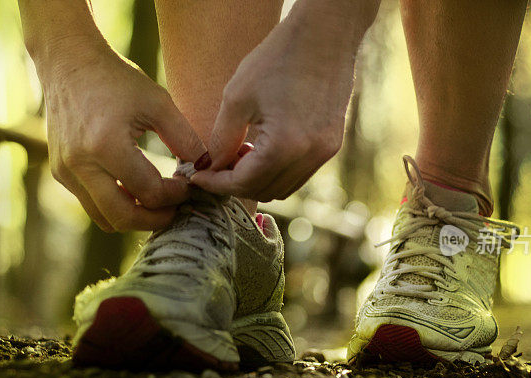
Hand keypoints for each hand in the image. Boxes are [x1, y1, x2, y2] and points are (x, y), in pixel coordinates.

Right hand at [40, 41, 204, 230]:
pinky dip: (116, 206)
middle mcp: (80, 164)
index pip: (148, 192)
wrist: (68, 63)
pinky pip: (92, 205)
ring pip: (104, 218)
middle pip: (122, 218)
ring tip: (158, 203)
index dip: (175, 196)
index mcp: (106, 145)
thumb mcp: (158, 102)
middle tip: (177, 210)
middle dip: (155, 220)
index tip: (189, 186)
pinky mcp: (60, 173)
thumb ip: (185, 138)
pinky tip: (136, 190)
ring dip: (135, 218)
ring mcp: (65, 172)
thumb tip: (204, 169)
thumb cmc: (116, 79)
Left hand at [191, 0, 378, 201]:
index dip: (216, 184)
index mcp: (284, 146)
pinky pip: (299, 173)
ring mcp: (325, 152)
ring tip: (240, 152)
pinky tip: (262, 147)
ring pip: (284, 188)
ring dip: (258, 179)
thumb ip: (221, 140)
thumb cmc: (277, 58)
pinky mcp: (332, 144)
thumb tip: (210, 168)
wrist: (325, 34)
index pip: (243, 184)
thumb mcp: (237, 98)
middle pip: (265, 191)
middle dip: (236, 184)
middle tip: (217, 164)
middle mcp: (310, 156)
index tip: (197, 176)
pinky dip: (277, 170)